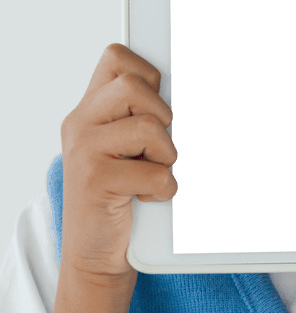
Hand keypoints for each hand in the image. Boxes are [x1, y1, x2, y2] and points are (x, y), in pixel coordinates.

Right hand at [59, 43, 177, 284]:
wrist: (96, 256)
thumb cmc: (124, 198)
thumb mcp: (128, 149)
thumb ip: (143, 117)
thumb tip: (196, 90)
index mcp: (91, 108)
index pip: (117, 56)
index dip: (148, 72)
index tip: (159, 108)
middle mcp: (81, 122)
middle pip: (134, 85)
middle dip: (162, 116)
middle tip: (157, 148)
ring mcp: (84, 150)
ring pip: (150, 126)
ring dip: (167, 155)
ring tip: (154, 172)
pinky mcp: (95, 180)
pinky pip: (155, 172)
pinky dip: (164, 189)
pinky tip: (148, 198)